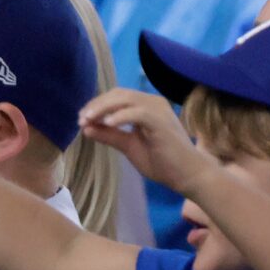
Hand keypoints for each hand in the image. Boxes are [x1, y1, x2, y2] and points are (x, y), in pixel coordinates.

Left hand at [79, 85, 213, 190]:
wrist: (188, 175)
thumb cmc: (162, 162)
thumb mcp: (129, 146)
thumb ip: (110, 135)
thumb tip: (86, 127)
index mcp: (147, 106)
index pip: (118, 97)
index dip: (98, 104)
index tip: (82, 118)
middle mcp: (153, 102)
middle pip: (119, 94)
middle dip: (97, 104)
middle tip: (81, 118)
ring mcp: (158, 110)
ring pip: (126, 99)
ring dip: (104, 108)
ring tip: (88, 120)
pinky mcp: (161, 121)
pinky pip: (137, 113)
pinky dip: (120, 116)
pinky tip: (107, 124)